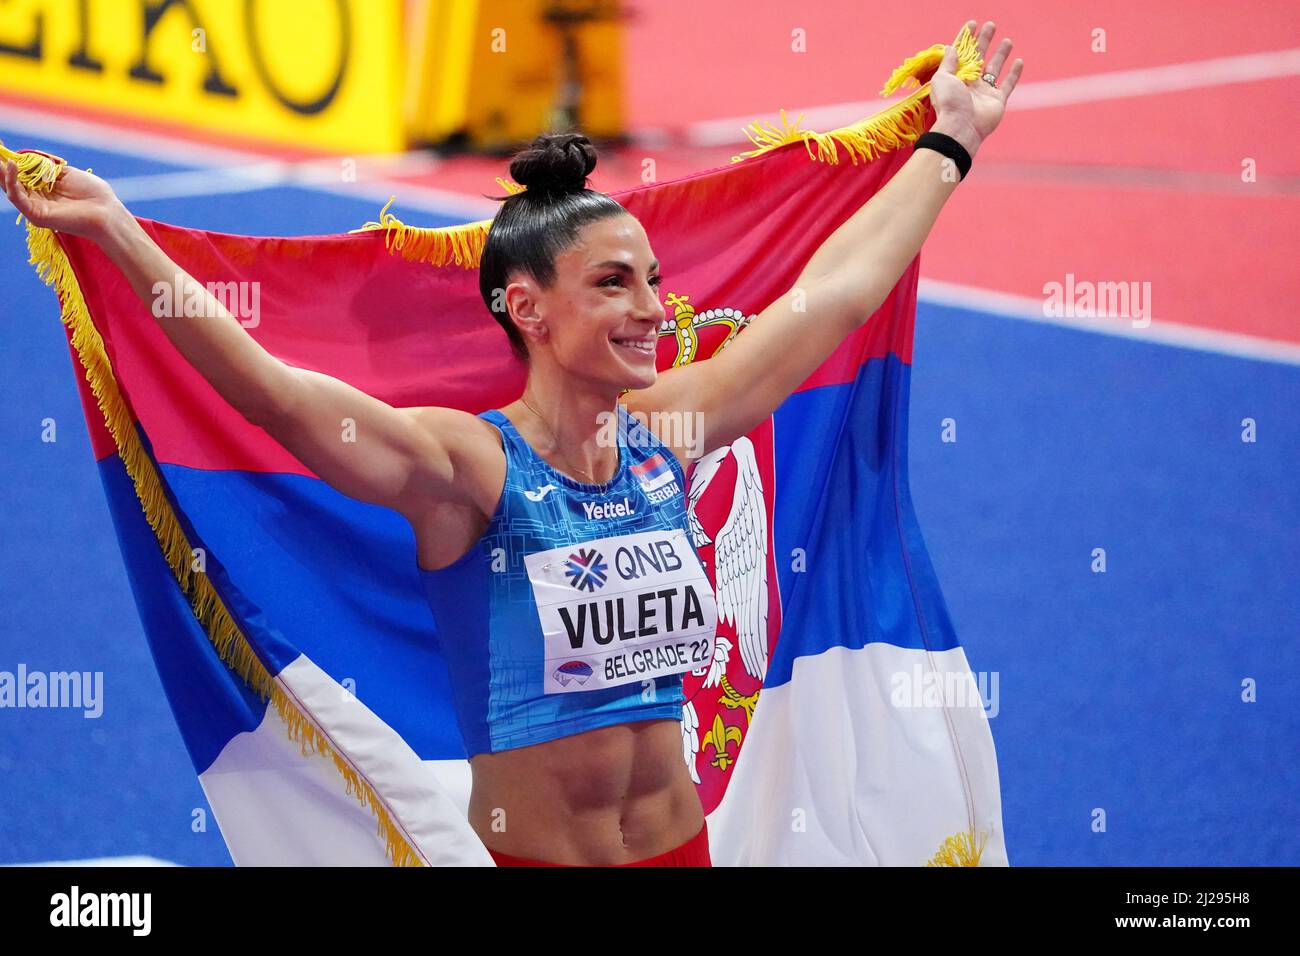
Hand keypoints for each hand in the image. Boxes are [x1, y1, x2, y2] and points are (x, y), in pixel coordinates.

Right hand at [1, 158, 126, 240]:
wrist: (107, 212)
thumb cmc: (94, 194)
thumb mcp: (67, 174)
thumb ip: (46, 167)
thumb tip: (27, 158)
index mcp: (43, 190)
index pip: (20, 173)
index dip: (10, 159)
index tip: (1, 143)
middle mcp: (36, 199)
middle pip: (10, 180)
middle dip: (1, 163)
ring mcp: (35, 208)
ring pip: (10, 187)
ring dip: (1, 170)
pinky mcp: (36, 215)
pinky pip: (18, 197)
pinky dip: (12, 181)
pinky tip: (12, 166)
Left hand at [929, 19, 1023, 156]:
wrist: (961, 128)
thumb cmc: (949, 103)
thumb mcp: (942, 79)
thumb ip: (948, 63)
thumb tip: (951, 47)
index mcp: (955, 77)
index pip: (962, 54)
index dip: (967, 39)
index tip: (973, 24)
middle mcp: (970, 84)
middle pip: (979, 57)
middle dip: (985, 41)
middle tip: (991, 25)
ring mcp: (985, 92)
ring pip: (994, 68)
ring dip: (1001, 54)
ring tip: (1007, 40)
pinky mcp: (998, 100)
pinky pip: (1008, 84)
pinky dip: (1014, 74)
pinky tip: (1019, 61)